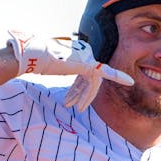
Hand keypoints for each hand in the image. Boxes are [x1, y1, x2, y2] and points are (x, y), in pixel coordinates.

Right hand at [6, 30, 132, 110]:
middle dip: (81, 93)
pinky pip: (104, 74)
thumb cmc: (33, 61)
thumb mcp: (45, 66)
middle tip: (74, 106)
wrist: (31, 56)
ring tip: (79, 108)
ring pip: (92, 81)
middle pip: (87, 77)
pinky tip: (129, 81)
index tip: (72, 99)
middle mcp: (82, 51)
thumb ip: (54, 67)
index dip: (78, 88)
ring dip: (85, 96)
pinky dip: (117, 76)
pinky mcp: (88, 63)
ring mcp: (86, 56)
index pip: (80, 72)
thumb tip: (49, 69)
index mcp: (73, 51)